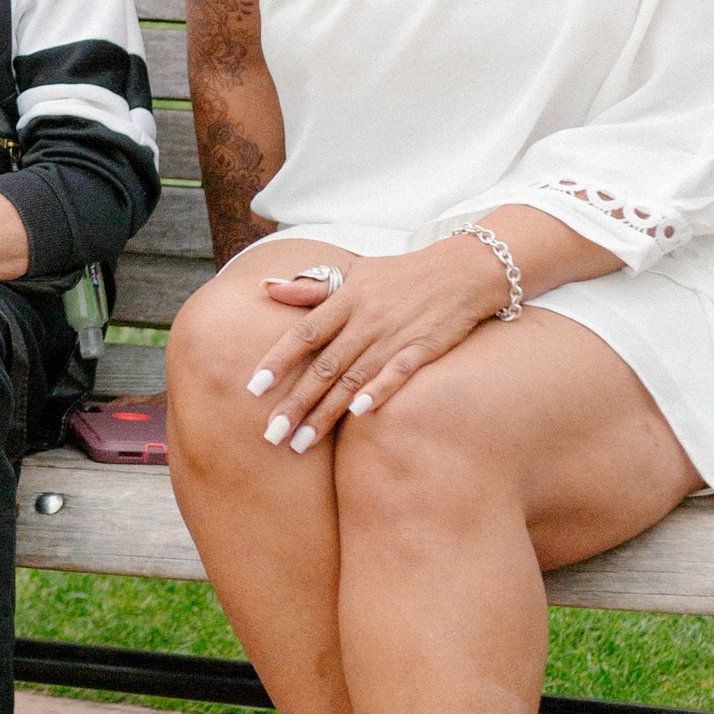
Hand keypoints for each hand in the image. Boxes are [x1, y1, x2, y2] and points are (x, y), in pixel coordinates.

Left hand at [243, 239, 508, 448]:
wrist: (461, 270)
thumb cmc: (399, 275)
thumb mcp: (354, 274)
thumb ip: (310, 288)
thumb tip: (266, 287)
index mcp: (345, 299)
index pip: (304, 333)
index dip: (278, 360)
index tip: (253, 388)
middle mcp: (366, 319)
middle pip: (325, 366)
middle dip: (296, 402)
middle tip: (272, 434)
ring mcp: (394, 335)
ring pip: (354, 378)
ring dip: (327, 413)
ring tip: (301, 443)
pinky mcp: (423, 348)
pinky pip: (398, 373)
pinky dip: (379, 392)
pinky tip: (359, 415)